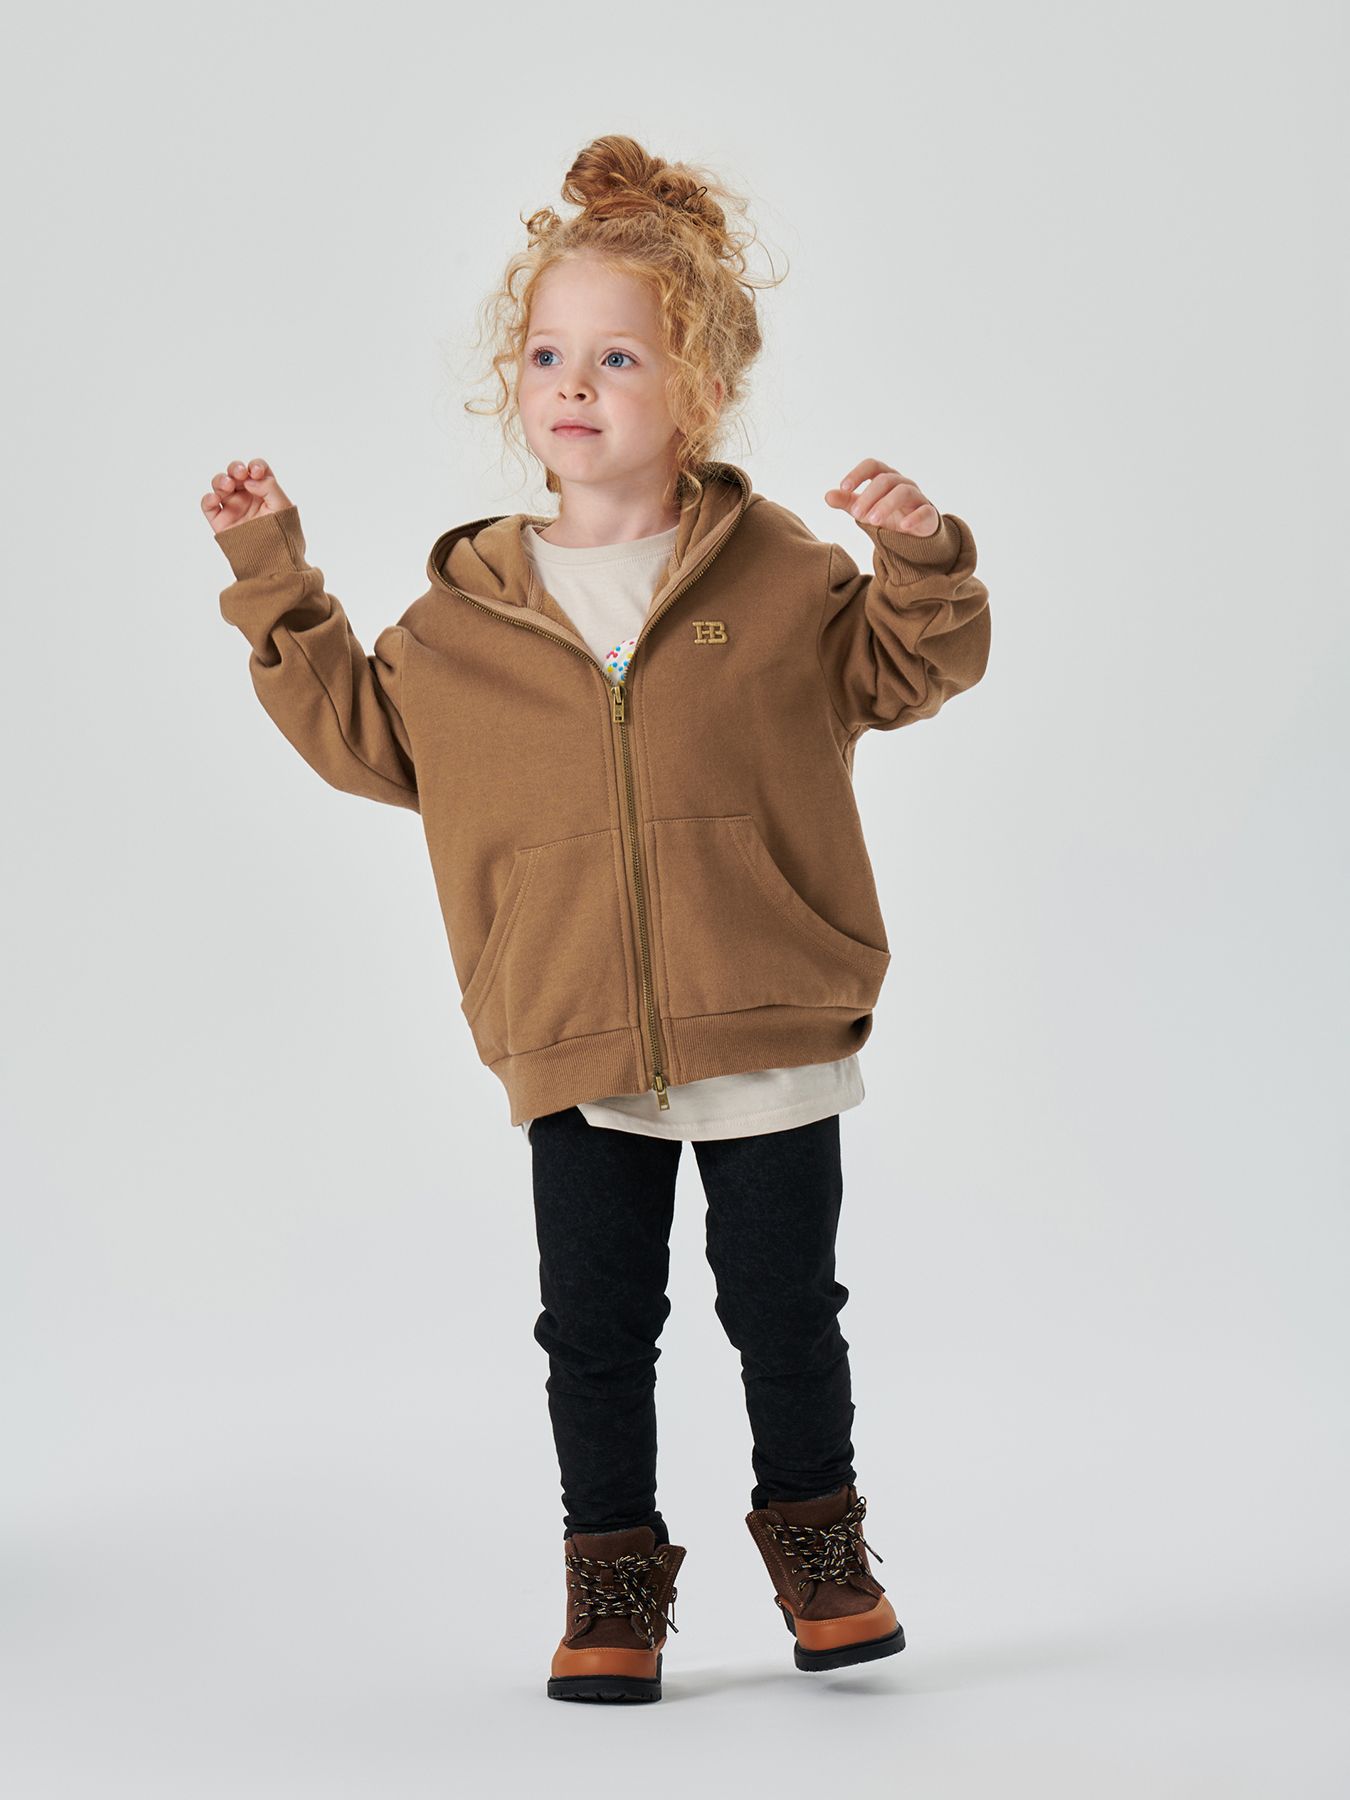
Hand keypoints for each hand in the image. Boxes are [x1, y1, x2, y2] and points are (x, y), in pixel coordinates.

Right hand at [201, 457, 293, 534]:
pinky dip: (208, 498)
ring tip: (228, 485)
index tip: (256, 472)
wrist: (273, 561)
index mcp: (264, 490)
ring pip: (219, 484)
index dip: (255, 465)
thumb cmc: (282, 534)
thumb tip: (249, 479)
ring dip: (221, 479)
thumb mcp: (283, 507)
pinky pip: (208, 505)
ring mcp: (232, 507)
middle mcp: (247, 496)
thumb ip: (270, 487)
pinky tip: (215, 498)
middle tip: (240, 474)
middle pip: (235, 472)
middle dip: (235, 467)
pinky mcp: (220, 520)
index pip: (257, 469)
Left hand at [824, 459, 939, 535]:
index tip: (844, 487)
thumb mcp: (864, 510)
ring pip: (903, 492)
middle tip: (855, 514)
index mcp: (885, 478)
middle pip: (885, 480)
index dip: (858, 473)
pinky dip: (914, 518)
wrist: (913, 536)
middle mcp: (902, 483)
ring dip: (886, 505)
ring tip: (871, 521)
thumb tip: (828, 496)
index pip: (872, 465)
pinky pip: (924, 511)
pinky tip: (903, 527)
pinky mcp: (929, 514)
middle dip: (868, 496)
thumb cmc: (887, 516)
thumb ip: (847, 502)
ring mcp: (917, 497)